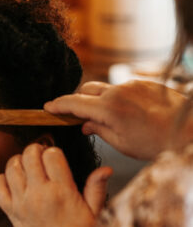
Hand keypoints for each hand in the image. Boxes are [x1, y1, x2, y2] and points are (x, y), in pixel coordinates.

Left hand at [0, 144, 111, 226]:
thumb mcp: (95, 212)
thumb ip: (97, 188)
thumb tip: (106, 169)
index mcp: (62, 191)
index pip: (52, 154)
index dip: (53, 152)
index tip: (56, 158)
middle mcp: (40, 194)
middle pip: (29, 155)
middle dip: (35, 151)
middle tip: (41, 158)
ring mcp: (22, 203)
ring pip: (11, 167)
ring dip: (18, 162)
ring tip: (28, 168)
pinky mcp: (11, 212)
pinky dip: (2, 179)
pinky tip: (13, 182)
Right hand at [45, 79, 188, 160]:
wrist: (188, 130)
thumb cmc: (156, 142)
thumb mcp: (122, 144)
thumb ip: (99, 130)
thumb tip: (84, 124)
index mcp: (108, 109)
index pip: (74, 103)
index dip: (58, 105)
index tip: (48, 107)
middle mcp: (117, 92)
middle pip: (86, 90)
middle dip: (78, 101)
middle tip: (76, 115)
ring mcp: (131, 84)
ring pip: (105, 88)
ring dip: (100, 100)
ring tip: (108, 118)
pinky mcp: (144, 82)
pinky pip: (123, 88)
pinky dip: (118, 98)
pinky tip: (129, 113)